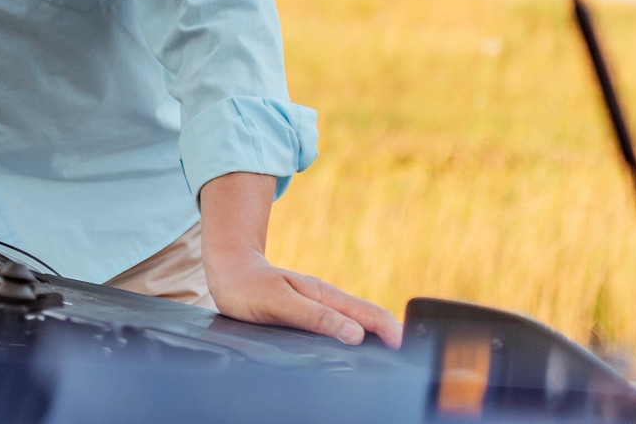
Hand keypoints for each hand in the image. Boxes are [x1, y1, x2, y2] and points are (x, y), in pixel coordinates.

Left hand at [201, 245, 402, 347]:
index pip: (371, 314)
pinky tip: (357, 355)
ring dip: (376, 340)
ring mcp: (320, 306)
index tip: (407, 353)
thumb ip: (315, 317)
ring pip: (357, 324)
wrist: (228, 270)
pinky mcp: (310, 313)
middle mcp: (327, 300)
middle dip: (392, 338)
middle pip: (370, 319)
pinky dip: (356, 340)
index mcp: (325, 295)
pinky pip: (340, 327)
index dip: (393, 333)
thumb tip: (354, 334)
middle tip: (406, 365)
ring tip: (389, 364)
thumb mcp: (280, 303)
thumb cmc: (249, 287)